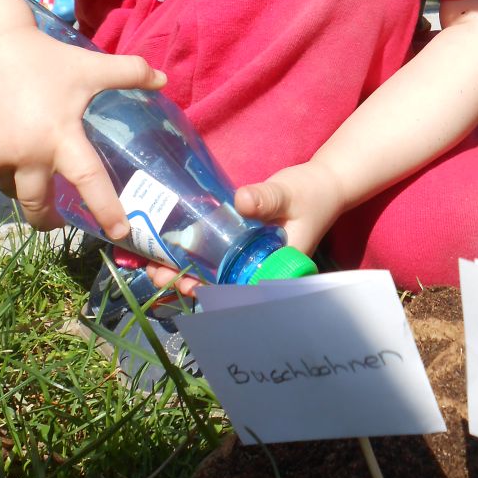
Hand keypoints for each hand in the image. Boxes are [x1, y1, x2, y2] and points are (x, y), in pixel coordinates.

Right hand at [0, 24, 165, 239]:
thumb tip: (164, 79)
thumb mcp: (90, 66)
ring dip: (26, 190)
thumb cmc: (45, 59)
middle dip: (50, 221)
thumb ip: (130, 73)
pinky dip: (5, 170)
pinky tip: (11, 149)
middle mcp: (26, 154)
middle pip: (39, 205)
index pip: (87, 180)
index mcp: (59, 136)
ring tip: (36, 176)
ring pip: (13, 190)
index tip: (119, 233)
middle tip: (61, 220)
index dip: (105, 208)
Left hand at [143, 161, 345, 294]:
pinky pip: (216, 256)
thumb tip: (242, 201)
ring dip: (185, 271)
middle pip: (221, 286)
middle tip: (159, 276)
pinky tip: (169, 250)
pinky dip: (195, 255)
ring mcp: (251, 258)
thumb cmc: (311, 193)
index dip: (212, 293)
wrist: (322, 184)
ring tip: (155, 267)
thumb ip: (267, 197)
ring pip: (214, 273)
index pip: (241, 290)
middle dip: (189, 283)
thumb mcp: (289, 194)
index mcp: (276, 268)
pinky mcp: (243, 244)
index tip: (188, 286)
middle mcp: (261, 269)